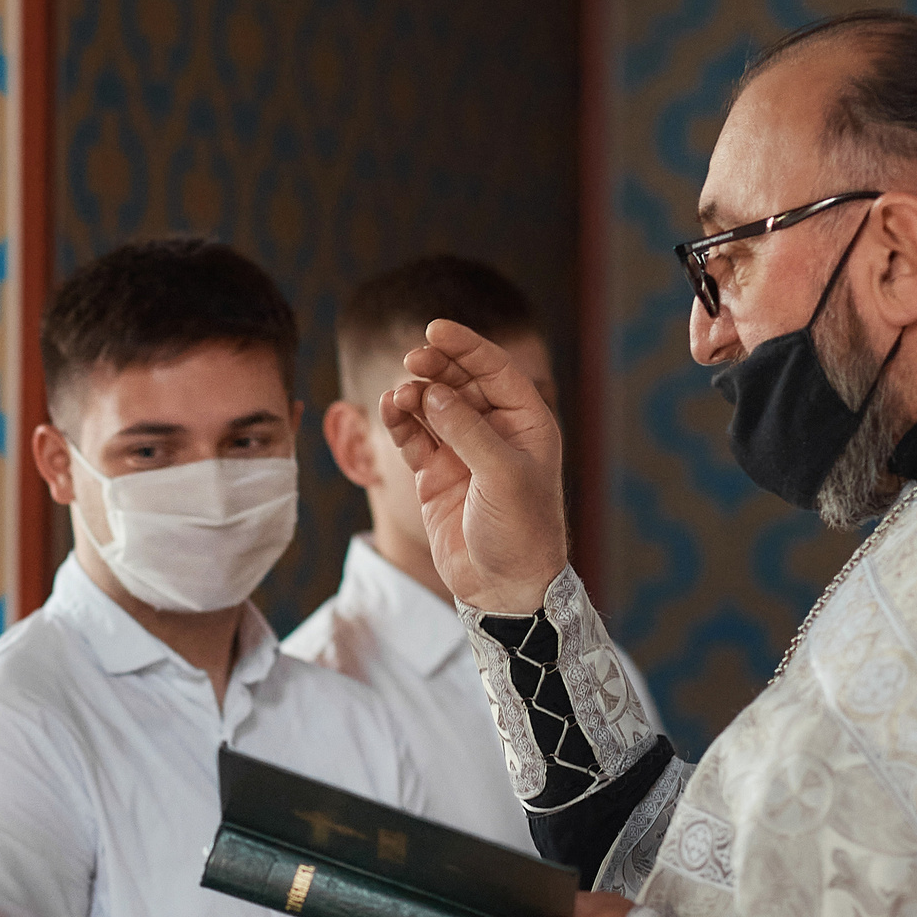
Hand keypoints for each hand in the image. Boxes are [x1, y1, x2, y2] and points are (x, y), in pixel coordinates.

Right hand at [380, 319, 568, 614]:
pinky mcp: (436, 474)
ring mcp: (463, 452)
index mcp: (526, 423)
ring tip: (400, 396)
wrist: (504, 587)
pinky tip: (391, 409)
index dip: (466, 347)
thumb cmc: (521, 531)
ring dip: (416, 395)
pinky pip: (414, 437)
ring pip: (434, 406)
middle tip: (412, 359)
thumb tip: (434, 391)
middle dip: (436, 367)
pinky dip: (401, 421)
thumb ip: (467, 430)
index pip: (494, 370)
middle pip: (461, 382)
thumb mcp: (502, 476)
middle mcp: (495, 431)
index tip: (434, 329)